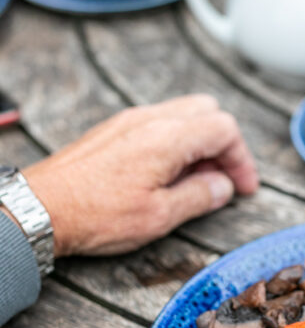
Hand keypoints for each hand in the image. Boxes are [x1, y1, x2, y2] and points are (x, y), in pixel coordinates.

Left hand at [22, 95, 258, 256]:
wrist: (40, 209)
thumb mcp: (159, 216)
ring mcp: (129, 121)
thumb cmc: (94, 214)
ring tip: (195, 181)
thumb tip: (222, 186)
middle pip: (207, 111)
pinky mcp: (113, 130)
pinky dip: (175, 143)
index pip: (224, 129)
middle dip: (224, 144)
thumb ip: (199, 196)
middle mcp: (150, 119)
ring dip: (199, 143)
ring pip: (182, 114)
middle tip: (223, 179)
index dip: (241, 159)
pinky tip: (166, 175)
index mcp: (168, 137)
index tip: (242, 187)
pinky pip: (158, 123)